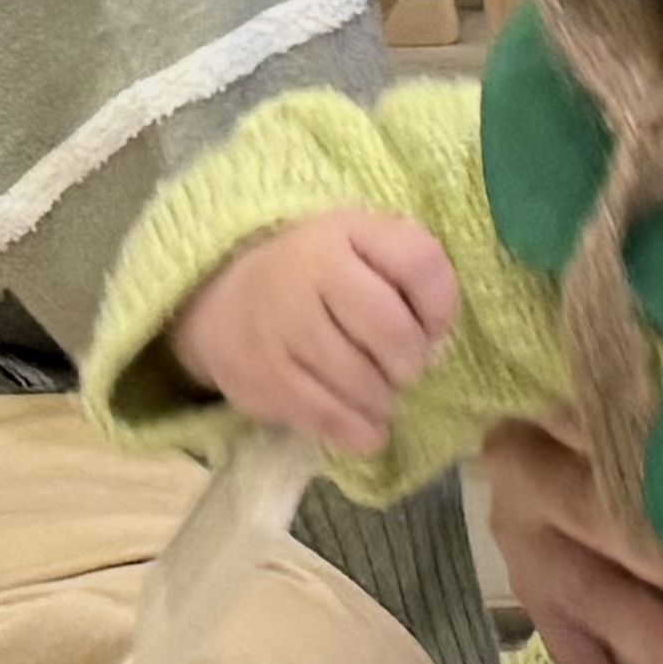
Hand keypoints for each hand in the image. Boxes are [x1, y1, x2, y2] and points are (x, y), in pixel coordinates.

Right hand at [168, 210, 460, 459]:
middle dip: (411, 362)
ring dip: (384, 399)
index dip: (442, 306)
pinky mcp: (262, 377)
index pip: (420, 263)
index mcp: (344, 232)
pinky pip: (329, 416)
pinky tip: (366, 427)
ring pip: (362, 381)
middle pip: (393, 332)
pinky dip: (360, 431)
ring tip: (378, 393)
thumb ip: (409, 274)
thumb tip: (436, 344)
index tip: (431, 327)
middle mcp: (308, 270)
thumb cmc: (314, 276)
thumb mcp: (359, 247)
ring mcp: (281, 326)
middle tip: (401, 368)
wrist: (221, 298)